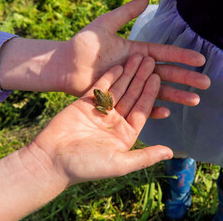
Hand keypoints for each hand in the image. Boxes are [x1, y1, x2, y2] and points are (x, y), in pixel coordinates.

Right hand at [30, 54, 172, 185]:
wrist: (51, 160)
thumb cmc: (86, 166)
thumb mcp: (120, 163)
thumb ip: (145, 157)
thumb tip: (170, 152)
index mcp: (126, 134)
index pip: (142, 110)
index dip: (150, 93)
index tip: (157, 77)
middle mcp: (115, 121)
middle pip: (132, 95)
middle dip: (141, 78)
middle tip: (151, 60)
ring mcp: (100, 111)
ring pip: (118, 88)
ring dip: (128, 73)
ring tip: (138, 56)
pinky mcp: (85, 104)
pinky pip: (100, 87)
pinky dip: (110, 76)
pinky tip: (120, 64)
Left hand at [50, 0, 209, 117]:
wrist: (64, 65)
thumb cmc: (82, 45)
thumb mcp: (104, 25)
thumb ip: (125, 13)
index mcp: (136, 52)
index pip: (164, 54)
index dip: (182, 56)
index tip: (200, 59)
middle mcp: (137, 70)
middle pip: (166, 74)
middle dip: (186, 78)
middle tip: (206, 83)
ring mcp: (130, 85)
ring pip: (157, 91)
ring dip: (176, 95)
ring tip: (195, 100)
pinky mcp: (121, 99)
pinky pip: (140, 106)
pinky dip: (153, 109)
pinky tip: (168, 112)